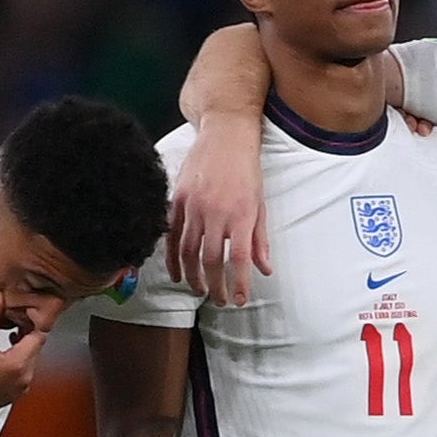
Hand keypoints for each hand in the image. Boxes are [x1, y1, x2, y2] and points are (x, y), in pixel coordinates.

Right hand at [0, 302, 43, 415]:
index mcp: (18, 364)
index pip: (39, 336)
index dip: (34, 322)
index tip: (26, 314)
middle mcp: (24, 378)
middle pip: (35, 349)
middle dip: (26, 334)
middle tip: (16, 323)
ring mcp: (20, 388)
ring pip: (29, 361)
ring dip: (21, 348)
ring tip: (9, 337)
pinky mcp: (14, 394)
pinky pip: (22, 373)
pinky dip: (17, 362)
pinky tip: (4, 356)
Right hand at [166, 113, 271, 305]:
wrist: (225, 136)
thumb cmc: (247, 170)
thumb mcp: (260, 203)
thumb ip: (260, 239)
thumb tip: (264, 270)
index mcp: (241, 214)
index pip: (240, 258)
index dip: (239, 283)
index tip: (239, 300)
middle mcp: (216, 212)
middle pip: (211, 260)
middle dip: (215, 285)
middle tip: (220, 300)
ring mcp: (193, 206)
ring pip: (187, 251)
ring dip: (193, 276)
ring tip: (201, 291)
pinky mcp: (177, 200)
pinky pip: (171, 236)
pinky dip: (172, 259)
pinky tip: (177, 274)